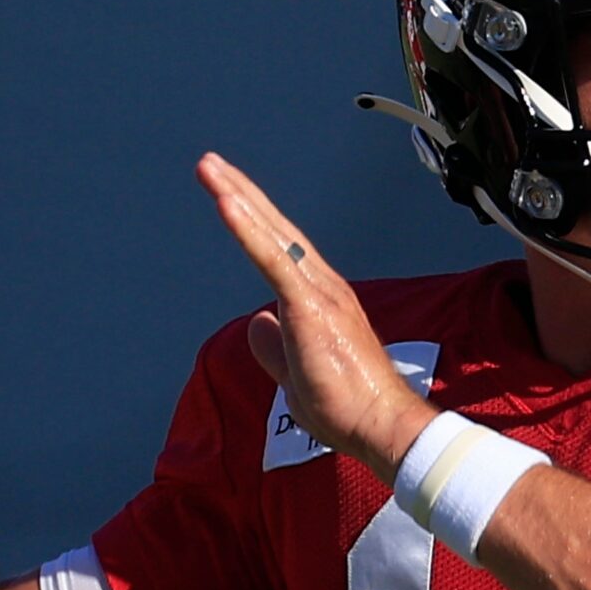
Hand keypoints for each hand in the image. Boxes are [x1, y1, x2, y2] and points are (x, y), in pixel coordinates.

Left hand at [197, 151, 435, 480]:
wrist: (381, 425)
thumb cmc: (349, 408)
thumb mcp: (295, 377)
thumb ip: (275, 349)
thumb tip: (256, 326)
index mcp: (320, 301)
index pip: (281, 250)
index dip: (253, 220)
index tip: (228, 193)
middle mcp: (323, 287)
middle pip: (275, 229)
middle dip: (241, 193)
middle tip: (209, 164)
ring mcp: (320, 294)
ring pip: (272, 235)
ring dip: (238, 197)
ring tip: (209, 169)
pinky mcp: (311, 308)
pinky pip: (274, 259)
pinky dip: (248, 230)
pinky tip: (227, 203)